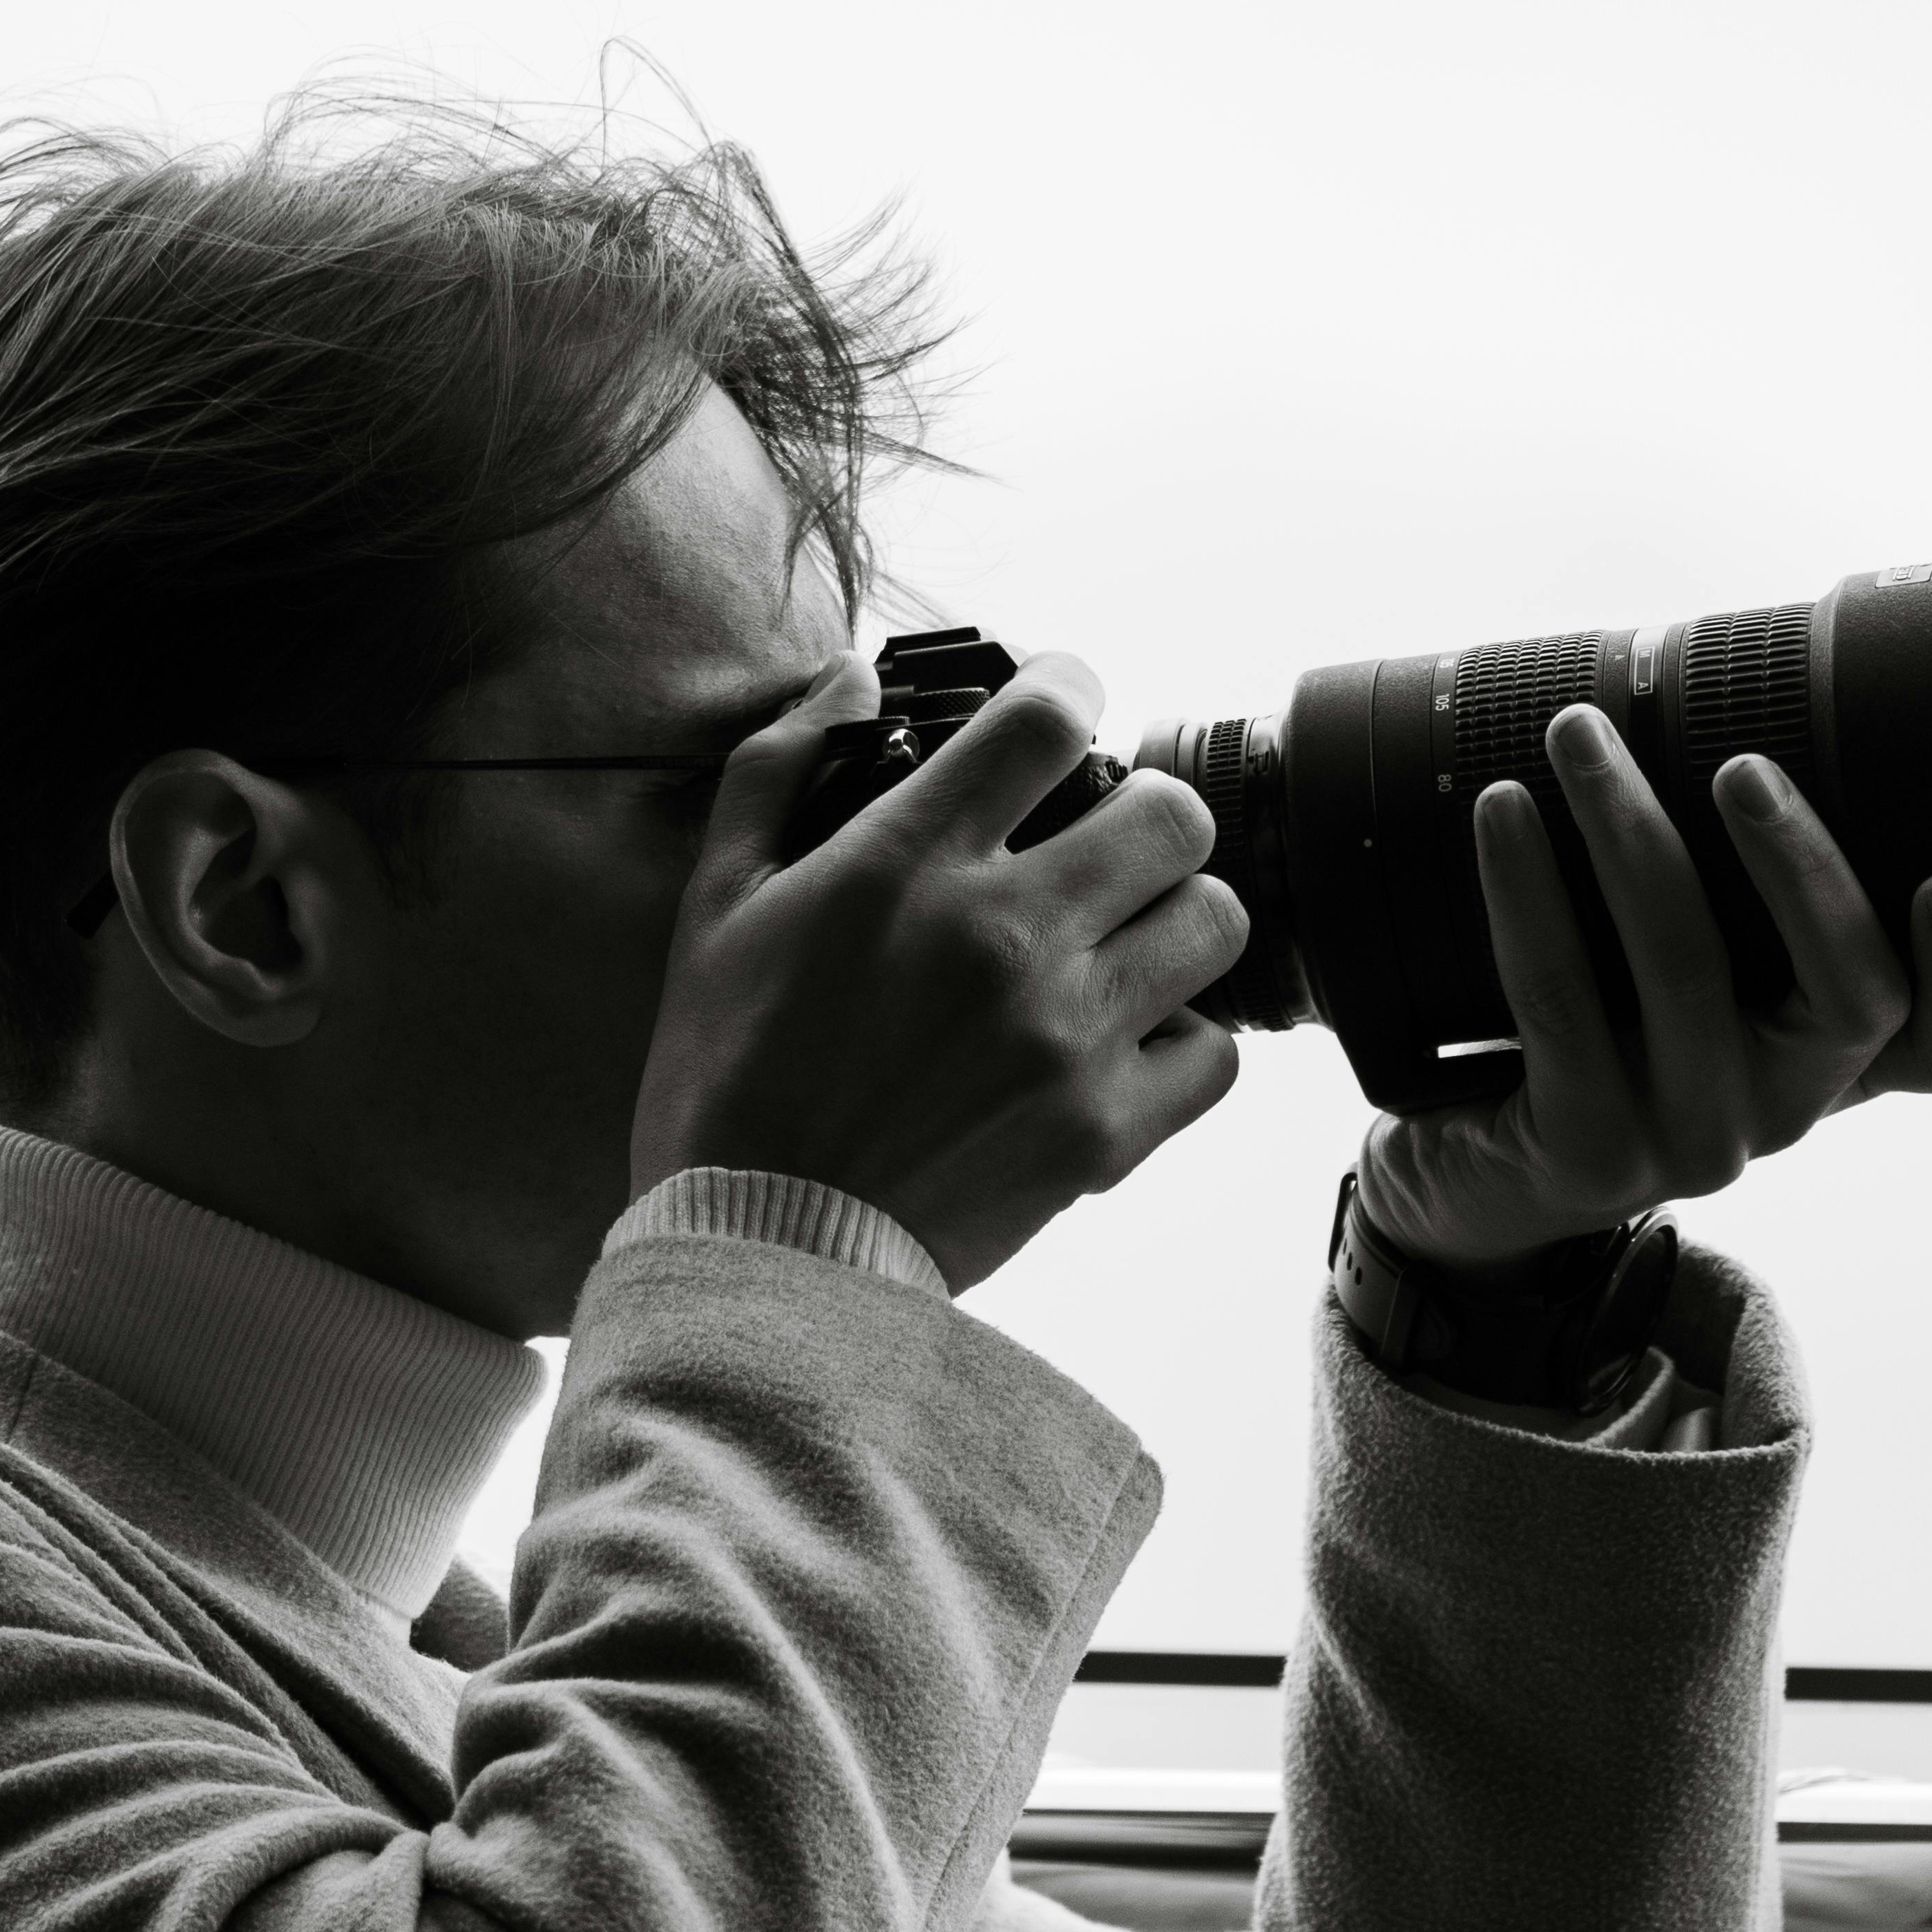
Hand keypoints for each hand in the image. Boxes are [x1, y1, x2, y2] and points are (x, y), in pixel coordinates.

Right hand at [631, 650, 1247, 1292]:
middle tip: (1106, 846)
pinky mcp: (1101, 1131)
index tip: (1059, 710)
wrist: (757, 1254)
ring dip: (1175, 920)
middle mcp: (1003, 934)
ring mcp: (1065, 1036)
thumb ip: (779, 771)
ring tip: (1125, 946)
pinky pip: (1215, 1055)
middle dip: (1145, 814)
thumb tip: (850, 677)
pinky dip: (1183, 1044)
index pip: (1049, 712)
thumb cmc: (726, 1081)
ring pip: (1213, 921)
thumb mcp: (716, 908)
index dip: (1068, 687)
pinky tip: (1126, 1045)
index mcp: (907, 862)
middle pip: (1172, 812)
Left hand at [1359, 703, 1931, 1265]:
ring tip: (1580, 735)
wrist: (1477, 1182)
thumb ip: (1742, 901)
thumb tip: (1729, 702)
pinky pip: (1559, 998)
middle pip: (1850, 995)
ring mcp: (1690, 1141)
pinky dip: (1527, 888)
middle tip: (1740, 760)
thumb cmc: (1598, 1046)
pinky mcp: (1585, 1151)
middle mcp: (1783, 1112)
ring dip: (1630, 829)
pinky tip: (1504, 811)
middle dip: (1800, 862)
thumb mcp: (1690, 987)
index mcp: (1831, 1065)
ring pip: (1689, 970)